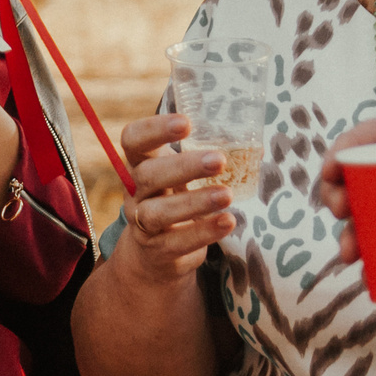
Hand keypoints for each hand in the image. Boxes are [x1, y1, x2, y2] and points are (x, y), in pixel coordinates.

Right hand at [112, 114, 233, 285]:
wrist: (155, 253)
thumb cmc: (173, 198)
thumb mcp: (176, 173)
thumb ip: (195, 151)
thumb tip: (242, 122)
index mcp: (139, 164)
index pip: (133, 140)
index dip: (154, 130)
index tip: (186, 123)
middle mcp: (135, 192)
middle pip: (148, 175)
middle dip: (183, 166)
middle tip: (219, 160)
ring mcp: (142, 224)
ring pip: (158, 212)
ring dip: (194, 202)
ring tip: (227, 195)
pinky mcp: (158, 251)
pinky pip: (177, 242)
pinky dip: (203, 231)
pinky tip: (227, 222)